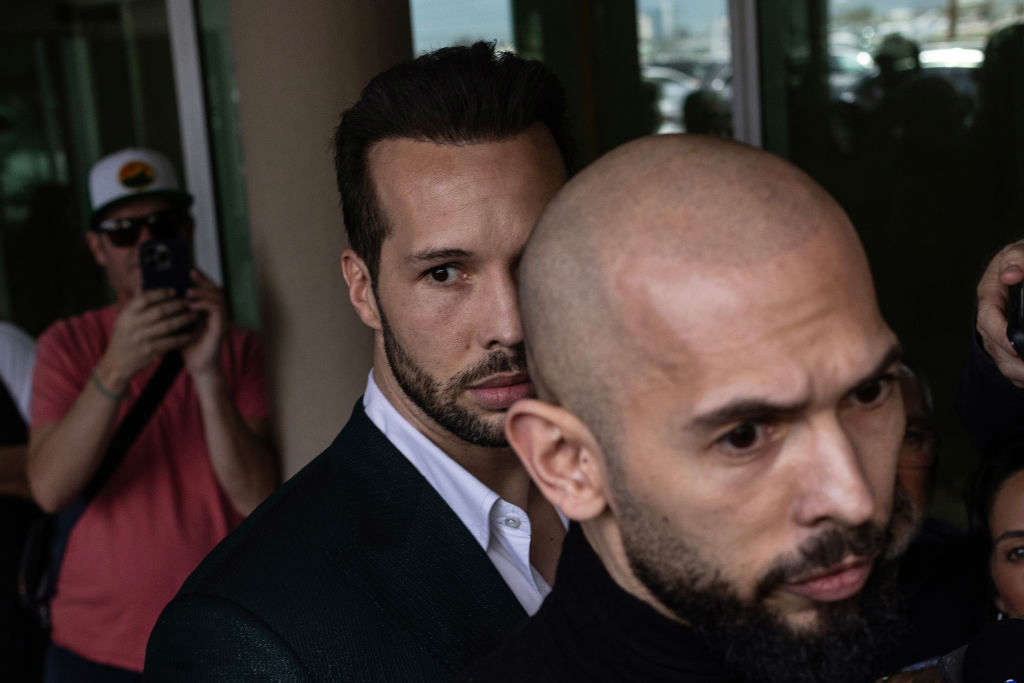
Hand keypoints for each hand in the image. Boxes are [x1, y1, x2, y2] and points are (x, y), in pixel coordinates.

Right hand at [97, 289, 196, 391]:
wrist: (116, 363)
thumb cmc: (124, 337)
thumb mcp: (125, 319)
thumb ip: (136, 301)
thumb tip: (142, 275)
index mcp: (127, 314)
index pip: (144, 298)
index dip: (161, 293)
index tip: (175, 290)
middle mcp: (133, 325)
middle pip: (160, 311)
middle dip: (178, 305)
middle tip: (190, 302)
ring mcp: (141, 339)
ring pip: (168, 326)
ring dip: (184, 320)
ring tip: (195, 315)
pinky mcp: (150, 351)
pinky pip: (170, 342)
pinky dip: (182, 338)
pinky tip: (191, 334)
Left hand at [182, 269, 226, 378]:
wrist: (197, 365)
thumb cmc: (187, 345)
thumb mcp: (178, 322)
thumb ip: (173, 308)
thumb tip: (157, 292)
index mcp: (209, 310)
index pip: (208, 288)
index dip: (201, 278)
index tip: (189, 269)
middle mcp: (218, 312)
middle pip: (216, 288)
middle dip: (203, 280)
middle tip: (190, 273)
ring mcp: (222, 319)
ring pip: (218, 296)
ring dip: (203, 292)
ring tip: (188, 291)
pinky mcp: (221, 327)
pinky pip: (217, 310)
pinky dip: (205, 304)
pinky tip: (192, 305)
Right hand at [977, 240, 1023, 386]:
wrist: (1018, 269)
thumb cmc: (1020, 261)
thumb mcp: (1018, 252)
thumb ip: (1017, 259)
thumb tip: (1010, 276)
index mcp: (989, 296)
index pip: (988, 320)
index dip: (1001, 336)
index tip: (1018, 347)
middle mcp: (989, 319)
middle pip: (996, 349)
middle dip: (1015, 365)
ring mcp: (996, 334)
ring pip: (1003, 362)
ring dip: (1018, 375)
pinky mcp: (1007, 345)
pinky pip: (1011, 366)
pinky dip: (1020, 376)